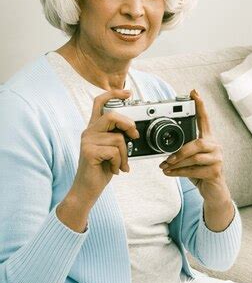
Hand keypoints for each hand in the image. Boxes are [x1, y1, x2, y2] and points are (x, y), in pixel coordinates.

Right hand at [71, 89, 138, 206]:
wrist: (87, 189)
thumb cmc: (100, 170)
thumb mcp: (111, 150)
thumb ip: (117, 138)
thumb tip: (133, 132)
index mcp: (94, 128)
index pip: (99, 103)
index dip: (113, 94)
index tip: (128, 92)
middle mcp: (89, 132)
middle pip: (112, 116)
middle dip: (128, 125)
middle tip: (134, 137)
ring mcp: (87, 141)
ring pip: (118, 139)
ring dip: (124, 155)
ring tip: (120, 165)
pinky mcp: (88, 151)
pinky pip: (114, 152)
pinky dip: (119, 163)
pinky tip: (114, 170)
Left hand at [159, 89, 228, 201]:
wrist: (213, 192)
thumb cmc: (200, 173)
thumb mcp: (190, 159)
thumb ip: (183, 151)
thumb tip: (164, 152)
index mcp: (209, 139)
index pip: (205, 120)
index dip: (200, 106)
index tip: (194, 92)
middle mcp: (215, 146)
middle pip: (198, 143)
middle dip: (180, 151)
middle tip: (167, 159)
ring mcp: (218, 159)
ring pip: (195, 157)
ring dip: (177, 163)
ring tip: (165, 167)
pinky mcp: (215, 172)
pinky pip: (195, 170)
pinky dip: (179, 172)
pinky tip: (170, 173)